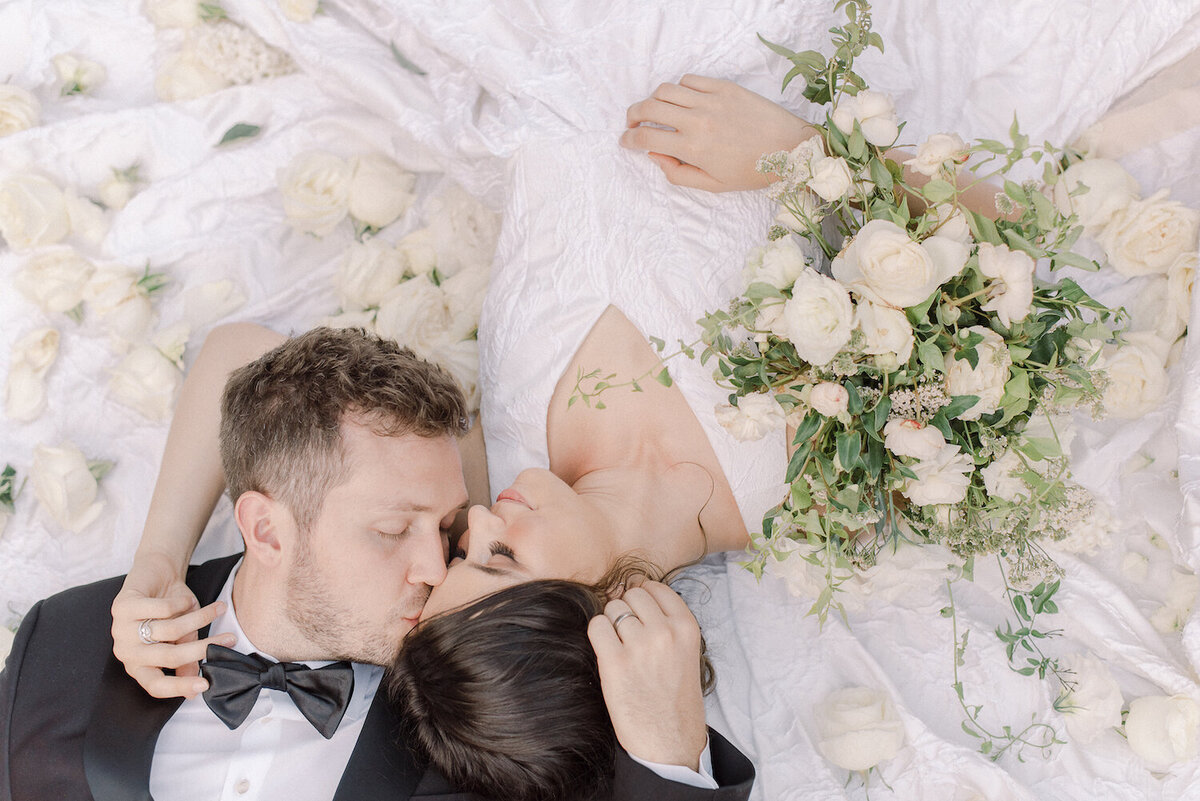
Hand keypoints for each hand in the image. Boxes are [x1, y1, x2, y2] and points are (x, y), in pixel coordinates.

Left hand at [111, 551, 234, 698]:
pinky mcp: (122, 607)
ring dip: (199, 618)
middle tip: (229, 640)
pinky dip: (181, 603)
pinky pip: (162, 610)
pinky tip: (186, 599)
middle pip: (168, 657)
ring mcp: (120, 630)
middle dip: (202, 648)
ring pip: (169, 631)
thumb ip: (187, 660)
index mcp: (138, 665)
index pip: (155, 685)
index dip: (180, 687)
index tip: (205, 684)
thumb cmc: (170, 609)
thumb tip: (196, 686)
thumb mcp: (183, 637)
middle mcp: (126, 652)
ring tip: (218, 609)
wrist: (155, 574)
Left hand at [587, 581, 707, 769]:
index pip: (655, 587)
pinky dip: (597, 635)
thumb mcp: (685, 650)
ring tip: (621, 650)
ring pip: (612, 609)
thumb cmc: (674, 695)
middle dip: (626, 609)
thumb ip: (664, 620)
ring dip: (611, 625)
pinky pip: (596, 626)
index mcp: (686, 627)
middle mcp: (665, 632)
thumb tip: (630, 586)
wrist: (670, 741)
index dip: (643, 599)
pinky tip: (607, 653)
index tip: (640, 616)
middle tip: (629, 636)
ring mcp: (639, 646)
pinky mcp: (615, 663)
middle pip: (632, 594)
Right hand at [620, 74, 813, 191]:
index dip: (629, 139)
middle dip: (633, 116)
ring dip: (652, 99)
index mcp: (694, 148)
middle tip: (632, 123)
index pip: (646, 137)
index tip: (625, 141)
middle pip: (649, 107)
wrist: (790, 149)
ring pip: (665, 90)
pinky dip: (678, 88)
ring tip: (654, 110)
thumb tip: (655, 156)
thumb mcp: (713, 185)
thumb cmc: (753, 172)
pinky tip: (682, 100)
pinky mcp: (724, 87)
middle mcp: (698, 120)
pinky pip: (690, 80)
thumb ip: (678, 174)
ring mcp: (711, 100)